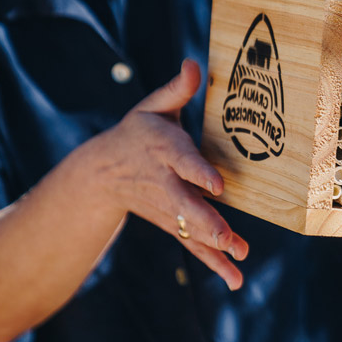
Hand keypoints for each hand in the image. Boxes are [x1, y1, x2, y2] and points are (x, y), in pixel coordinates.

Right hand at [105, 59, 247, 289]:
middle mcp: (166, 183)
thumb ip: (177, 90)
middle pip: (186, 204)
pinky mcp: (175, 223)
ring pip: (192, 230)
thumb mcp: (153, 107)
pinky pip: (194, 245)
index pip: (182, 161)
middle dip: (208, 222)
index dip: (198, 173)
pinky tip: (235, 279)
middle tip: (229, 238)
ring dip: (214, 247)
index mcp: (163, 150)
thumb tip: (194, 63)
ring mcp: (170, 208)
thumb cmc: (139, 132)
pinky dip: (213, 263)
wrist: (103, 173)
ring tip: (238, 260)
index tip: (217, 185)